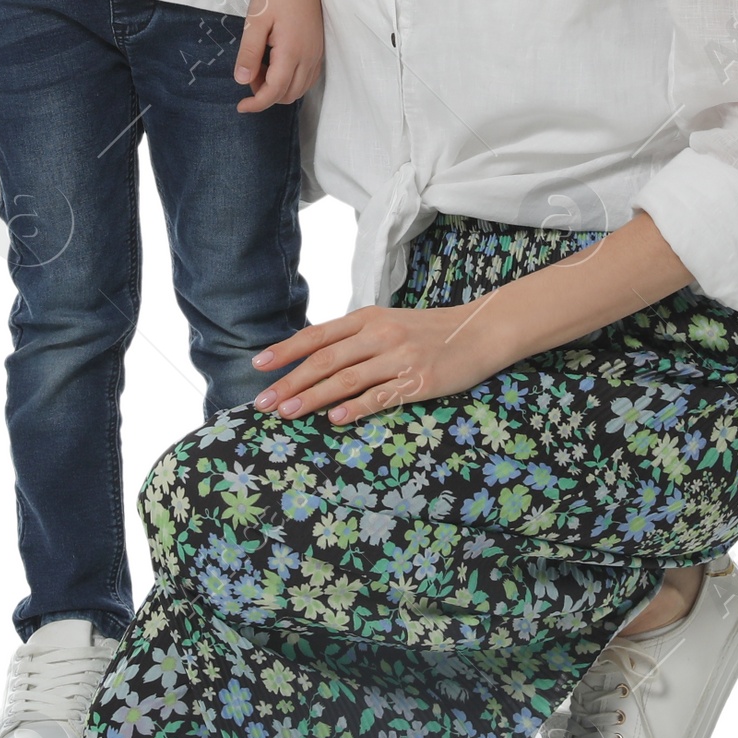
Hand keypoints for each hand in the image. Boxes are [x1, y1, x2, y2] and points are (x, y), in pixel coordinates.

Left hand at [233, 0, 322, 112]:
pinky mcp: (318, 49)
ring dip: (278, 87)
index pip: (274, 92)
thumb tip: (241, 80)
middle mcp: (308, 58)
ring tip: (261, 64)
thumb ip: (248, 52)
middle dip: (265, 93)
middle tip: (249, 71)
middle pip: (287, 95)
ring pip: (299, 89)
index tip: (240, 106)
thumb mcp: (255, 21)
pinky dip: (291, 80)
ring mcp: (316, 55)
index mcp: (291, 53)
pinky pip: (307, 78)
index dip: (256, 104)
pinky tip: (276, 62)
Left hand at [251, 297, 500, 424]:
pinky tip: (334, 419)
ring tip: (288, 413)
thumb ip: (353, 338)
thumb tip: (312, 358)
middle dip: (290, 381)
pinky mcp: (418, 381)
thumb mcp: (387, 323)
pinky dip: (355, 408)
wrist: (478, 331)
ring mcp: (398, 358)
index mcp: (367, 318)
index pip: (317, 335)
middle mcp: (379, 335)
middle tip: (264, 402)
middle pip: (325, 359)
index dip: (286, 350)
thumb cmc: (427, 330)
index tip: (258, 365)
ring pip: (347, 379)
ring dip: (313, 397)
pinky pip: (380, 396)